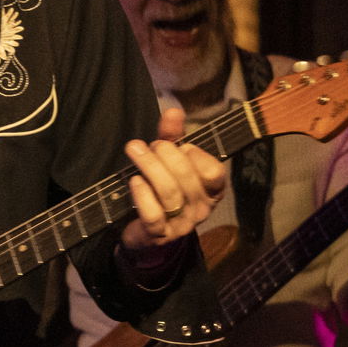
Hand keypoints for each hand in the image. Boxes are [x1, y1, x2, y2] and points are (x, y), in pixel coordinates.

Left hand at [120, 107, 228, 251]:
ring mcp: (181, 224)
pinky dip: (142, 194)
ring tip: (135, 150)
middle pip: (186, 178)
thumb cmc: (162, 189)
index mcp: (211, 190)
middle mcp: (201, 209)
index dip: (195, 155)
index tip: (181, 145)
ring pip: (169, 193)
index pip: (214, 172)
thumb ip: (173, 136)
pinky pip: (153, 214)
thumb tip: (173, 111)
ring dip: (149, 166)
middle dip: (165, 154)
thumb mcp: (170, 160)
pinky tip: (133, 181)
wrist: (146, 231)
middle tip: (150, 146)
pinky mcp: (158, 235)